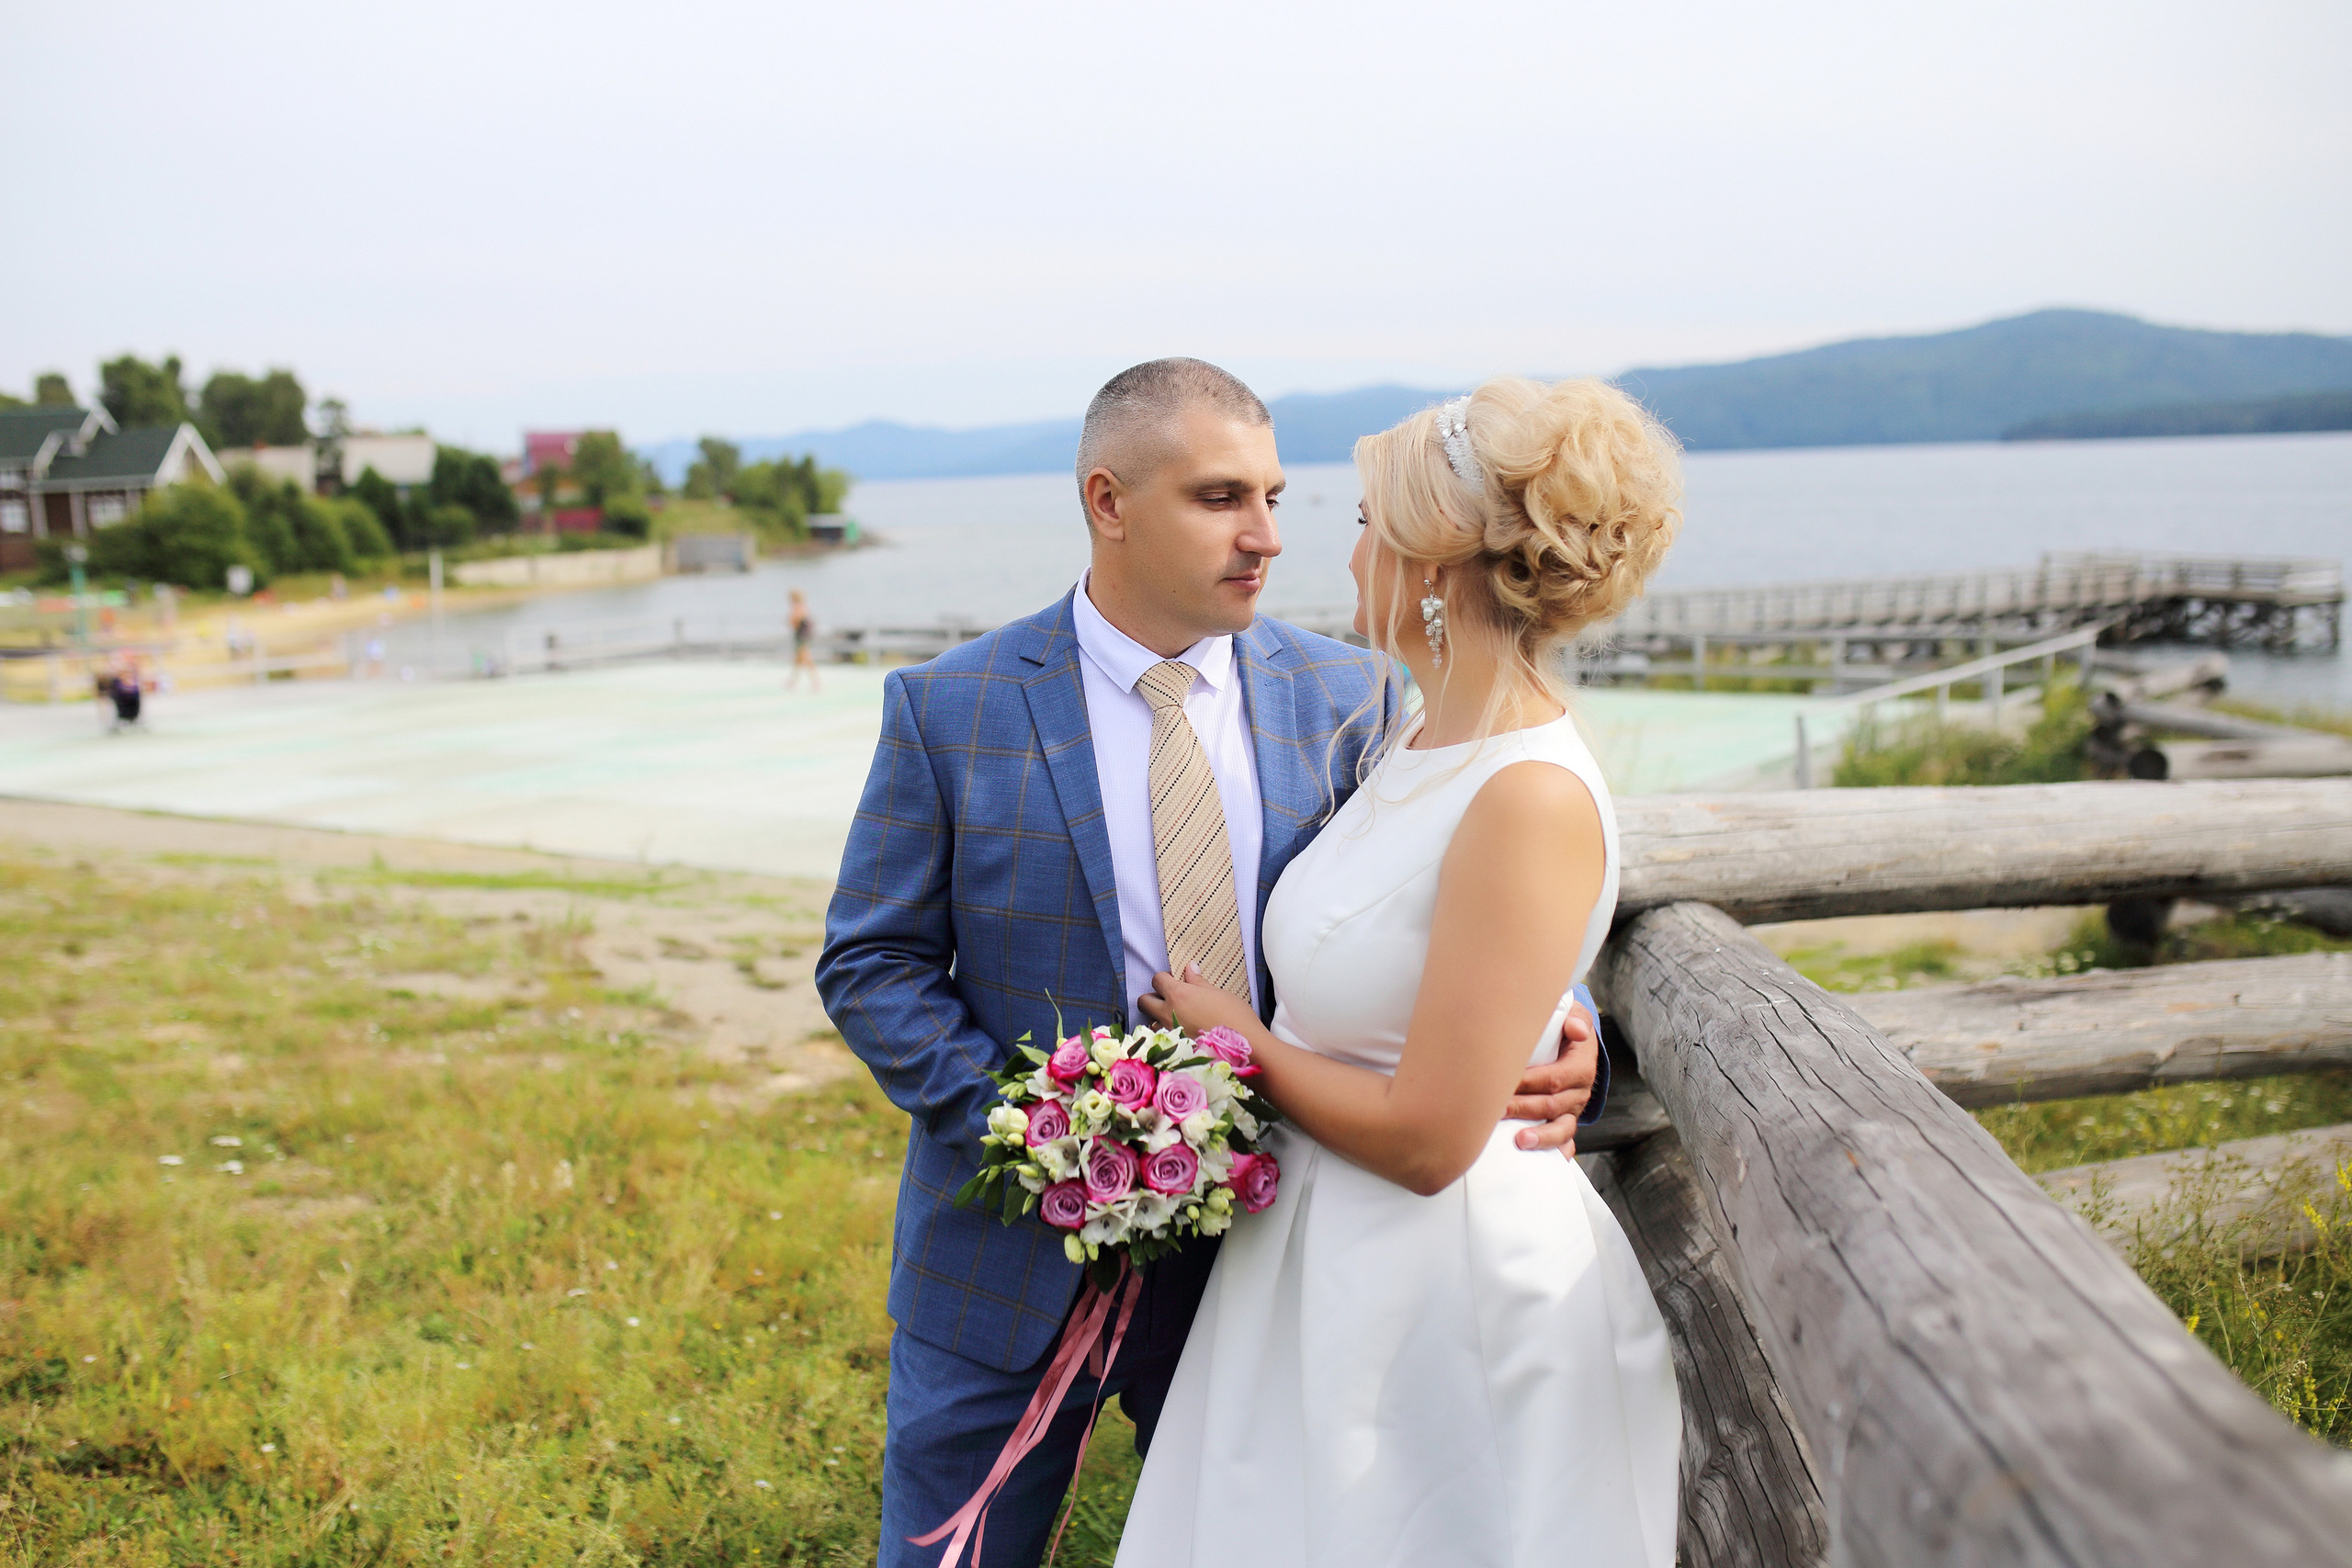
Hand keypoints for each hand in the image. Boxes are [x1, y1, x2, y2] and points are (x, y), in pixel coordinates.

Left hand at [1140, 964, 1257, 1037]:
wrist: (1245, 1048)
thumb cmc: (1235, 1017)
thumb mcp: (1218, 994)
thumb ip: (1198, 982)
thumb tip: (1190, 968)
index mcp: (1178, 995)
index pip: (1157, 980)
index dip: (1165, 979)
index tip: (1175, 981)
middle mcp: (1168, 1013)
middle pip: (1143, 1001)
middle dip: (1152, 997)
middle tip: (1169, 999)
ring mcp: (1169, 1033)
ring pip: (1150, 1021)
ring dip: (1157, 1017)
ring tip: (1176, 1018)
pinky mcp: (1175, 1049)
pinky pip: (1161, 1038)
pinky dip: (1166, 1034)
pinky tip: (1182, 1033)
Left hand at [1507, 1004, 1598, 1154]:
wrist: (1574, 1045)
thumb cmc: (1564, 1029)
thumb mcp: (1574, 1016)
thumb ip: (1575, 1019)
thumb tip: (1575, 1029)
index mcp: (1580, 1066)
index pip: (1554, 1078)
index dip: (1529, 1083)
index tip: (1504, 1083)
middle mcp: (1579, 1091)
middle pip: (1551, 1105)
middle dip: (1523, 1108)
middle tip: (1495, 1110)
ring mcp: (1572, 1110)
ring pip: (1561, 1129)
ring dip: (1540, 1137)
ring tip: (1519, 1141)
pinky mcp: (1565, 1122)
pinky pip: (1564, 1143)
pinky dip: (1553, 1152)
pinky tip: (1535, 1157)